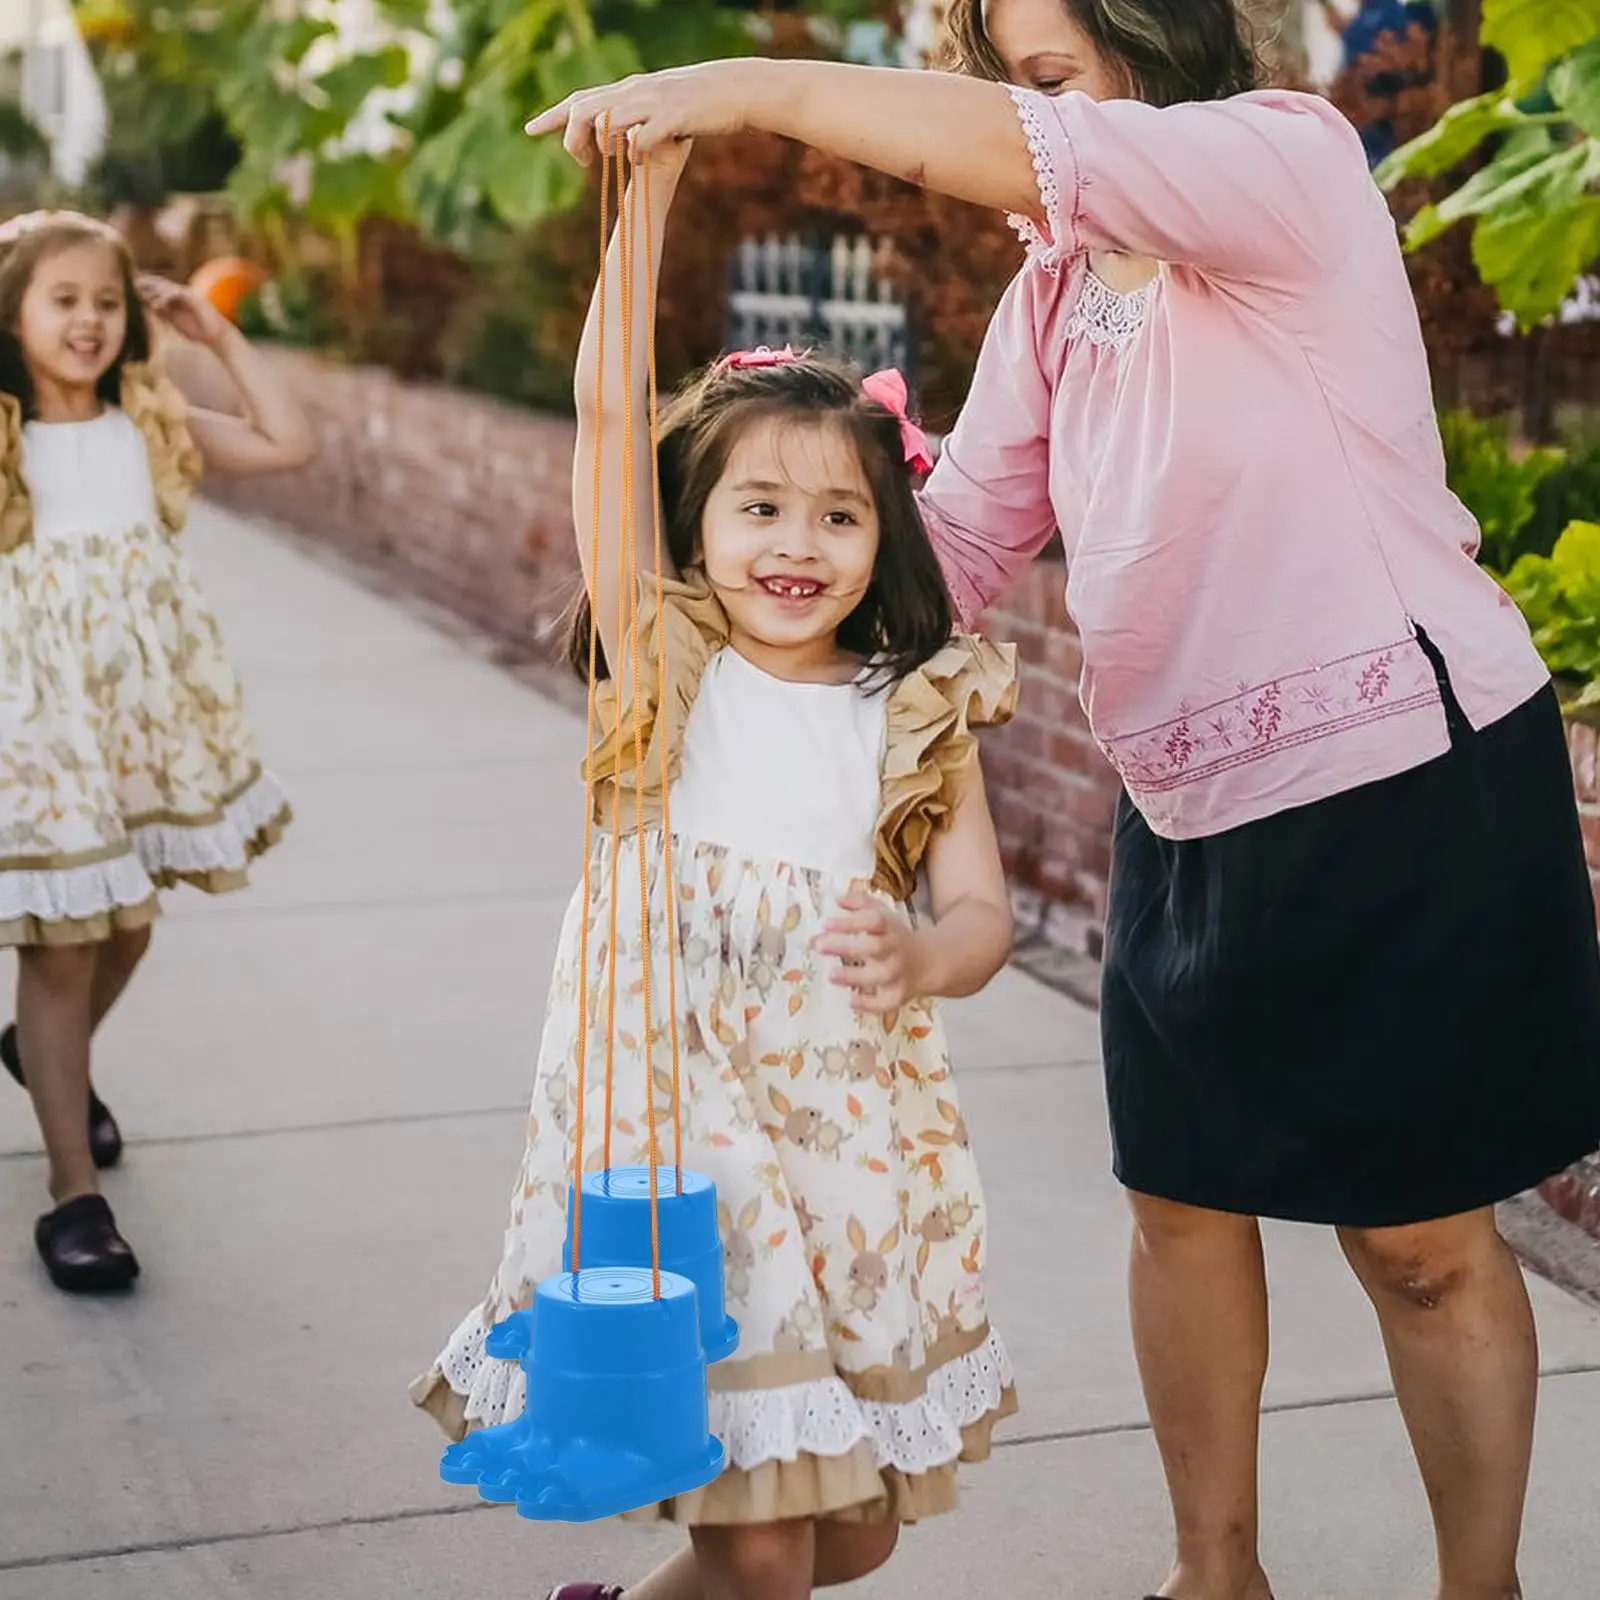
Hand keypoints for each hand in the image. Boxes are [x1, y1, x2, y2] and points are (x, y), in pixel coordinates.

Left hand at [137, 275, 230, 348]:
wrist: (218, 339)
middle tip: (131, 284)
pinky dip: (166, 297)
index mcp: (175, 301)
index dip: (144, 288)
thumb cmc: (199, 334)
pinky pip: (178, 293)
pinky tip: (157, 304)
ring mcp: (189, 295)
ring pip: (168, 286)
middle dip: (146, 283)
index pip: (157, 290)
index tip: (130, 290)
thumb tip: (147, 309)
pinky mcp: (195, 298)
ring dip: (153, 289)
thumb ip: (163, 316)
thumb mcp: (175, 325)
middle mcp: (181, 295)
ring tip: (141, 294)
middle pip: (161, 284)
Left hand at [525, 60, 756, 164]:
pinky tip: (638, 159)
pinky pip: (643, 137)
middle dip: (572, 137)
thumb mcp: (659, 106)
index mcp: (628, 90)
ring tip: (608, 158)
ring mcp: (652, 104)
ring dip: (601, 143)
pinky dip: (634, 151)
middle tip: (582, 162)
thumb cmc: (699, 102)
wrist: (734, 88)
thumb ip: (635, 119)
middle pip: (585, 110)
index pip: (580, 100)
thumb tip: (617, 138)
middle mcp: (633, 92)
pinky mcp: (672, 118)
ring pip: (608, 120)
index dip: (553, 115)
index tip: (529, 129)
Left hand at [814, 890, 923, 1015]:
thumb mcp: (882, 915)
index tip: (826, 924)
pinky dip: (870, 1004)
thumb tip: (838, 899)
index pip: (873, 921)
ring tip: (831, 975)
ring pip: (880, 976)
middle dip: (847, 946)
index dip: (851, 922)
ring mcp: (898, 973)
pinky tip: (851, 1001)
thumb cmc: (894, 938)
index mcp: (890, 928)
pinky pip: (886, 1003)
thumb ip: (861, 904)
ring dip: (855, 976)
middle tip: (820, 945)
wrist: (928, 963)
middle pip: (874, 947)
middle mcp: (895, 949)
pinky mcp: (899, 994)